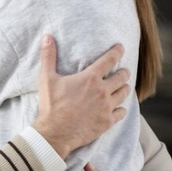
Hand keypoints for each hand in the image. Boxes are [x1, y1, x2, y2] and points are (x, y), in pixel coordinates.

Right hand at [32, 38, 131, 156]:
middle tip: (122, 72)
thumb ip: (49, 56)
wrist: (55, 133)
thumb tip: (47, 37)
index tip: (121, 48)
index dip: (117, 51)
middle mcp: (102, 91)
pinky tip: (118, 108)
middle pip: (122, 77)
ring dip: (124, 89)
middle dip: (124, 72)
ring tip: (122, 88)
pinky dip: (121, 109)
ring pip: (124, 93)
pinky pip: (122, 112)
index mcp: (90, 78)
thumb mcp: (47, 79)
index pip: (110, 60)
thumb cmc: (51, 106)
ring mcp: (107, 107)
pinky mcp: (107, 122)